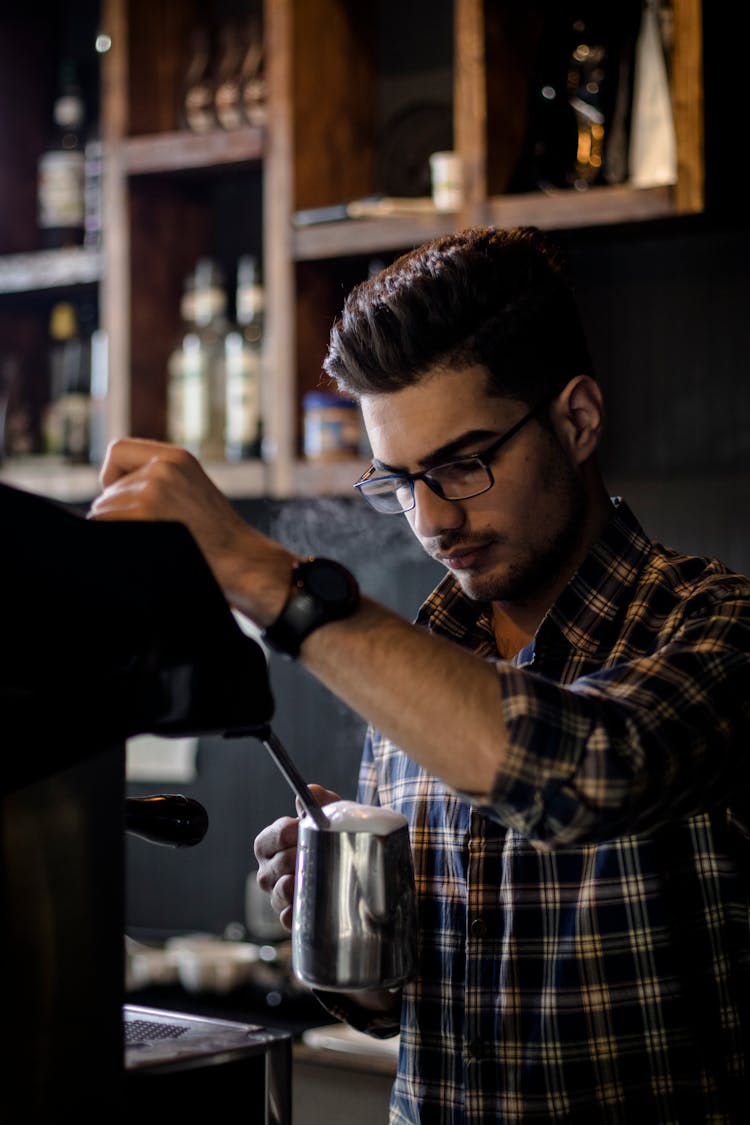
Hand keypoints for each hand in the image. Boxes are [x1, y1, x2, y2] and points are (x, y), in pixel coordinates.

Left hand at [88, 438, 292, 624]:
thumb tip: (109, 496)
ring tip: (151, 541)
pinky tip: (140, 546)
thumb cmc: (219, 536)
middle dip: (117, 513)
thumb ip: (160, 482)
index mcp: (176, 458)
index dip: (112, 476)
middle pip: (109, 489)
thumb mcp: (194, 491)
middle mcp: (163, 467)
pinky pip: (104, 523)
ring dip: (117, 528)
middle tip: (146, 534)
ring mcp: (153, 490)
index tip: (121, 498)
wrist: (243, 558)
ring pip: (103, 509)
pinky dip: (113, 537)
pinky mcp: (145, 513)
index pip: (117, 451)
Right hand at [253, 784, 340, 930]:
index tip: (303, 827)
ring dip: (299, 884)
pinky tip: (313, 905)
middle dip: (300, 856)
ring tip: (318, 876)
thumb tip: (310, 792)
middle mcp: (268, 871)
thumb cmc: (332, 835)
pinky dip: (299, 913)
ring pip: (281, 892)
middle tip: (320, 851)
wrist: (352, 864)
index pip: (268, 839)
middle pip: (277, 865)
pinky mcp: (291, 917)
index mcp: (270, 844)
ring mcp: (278, 896)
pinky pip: (289, 919)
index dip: (286, 833)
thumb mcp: (330, 814)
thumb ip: (320, 801)